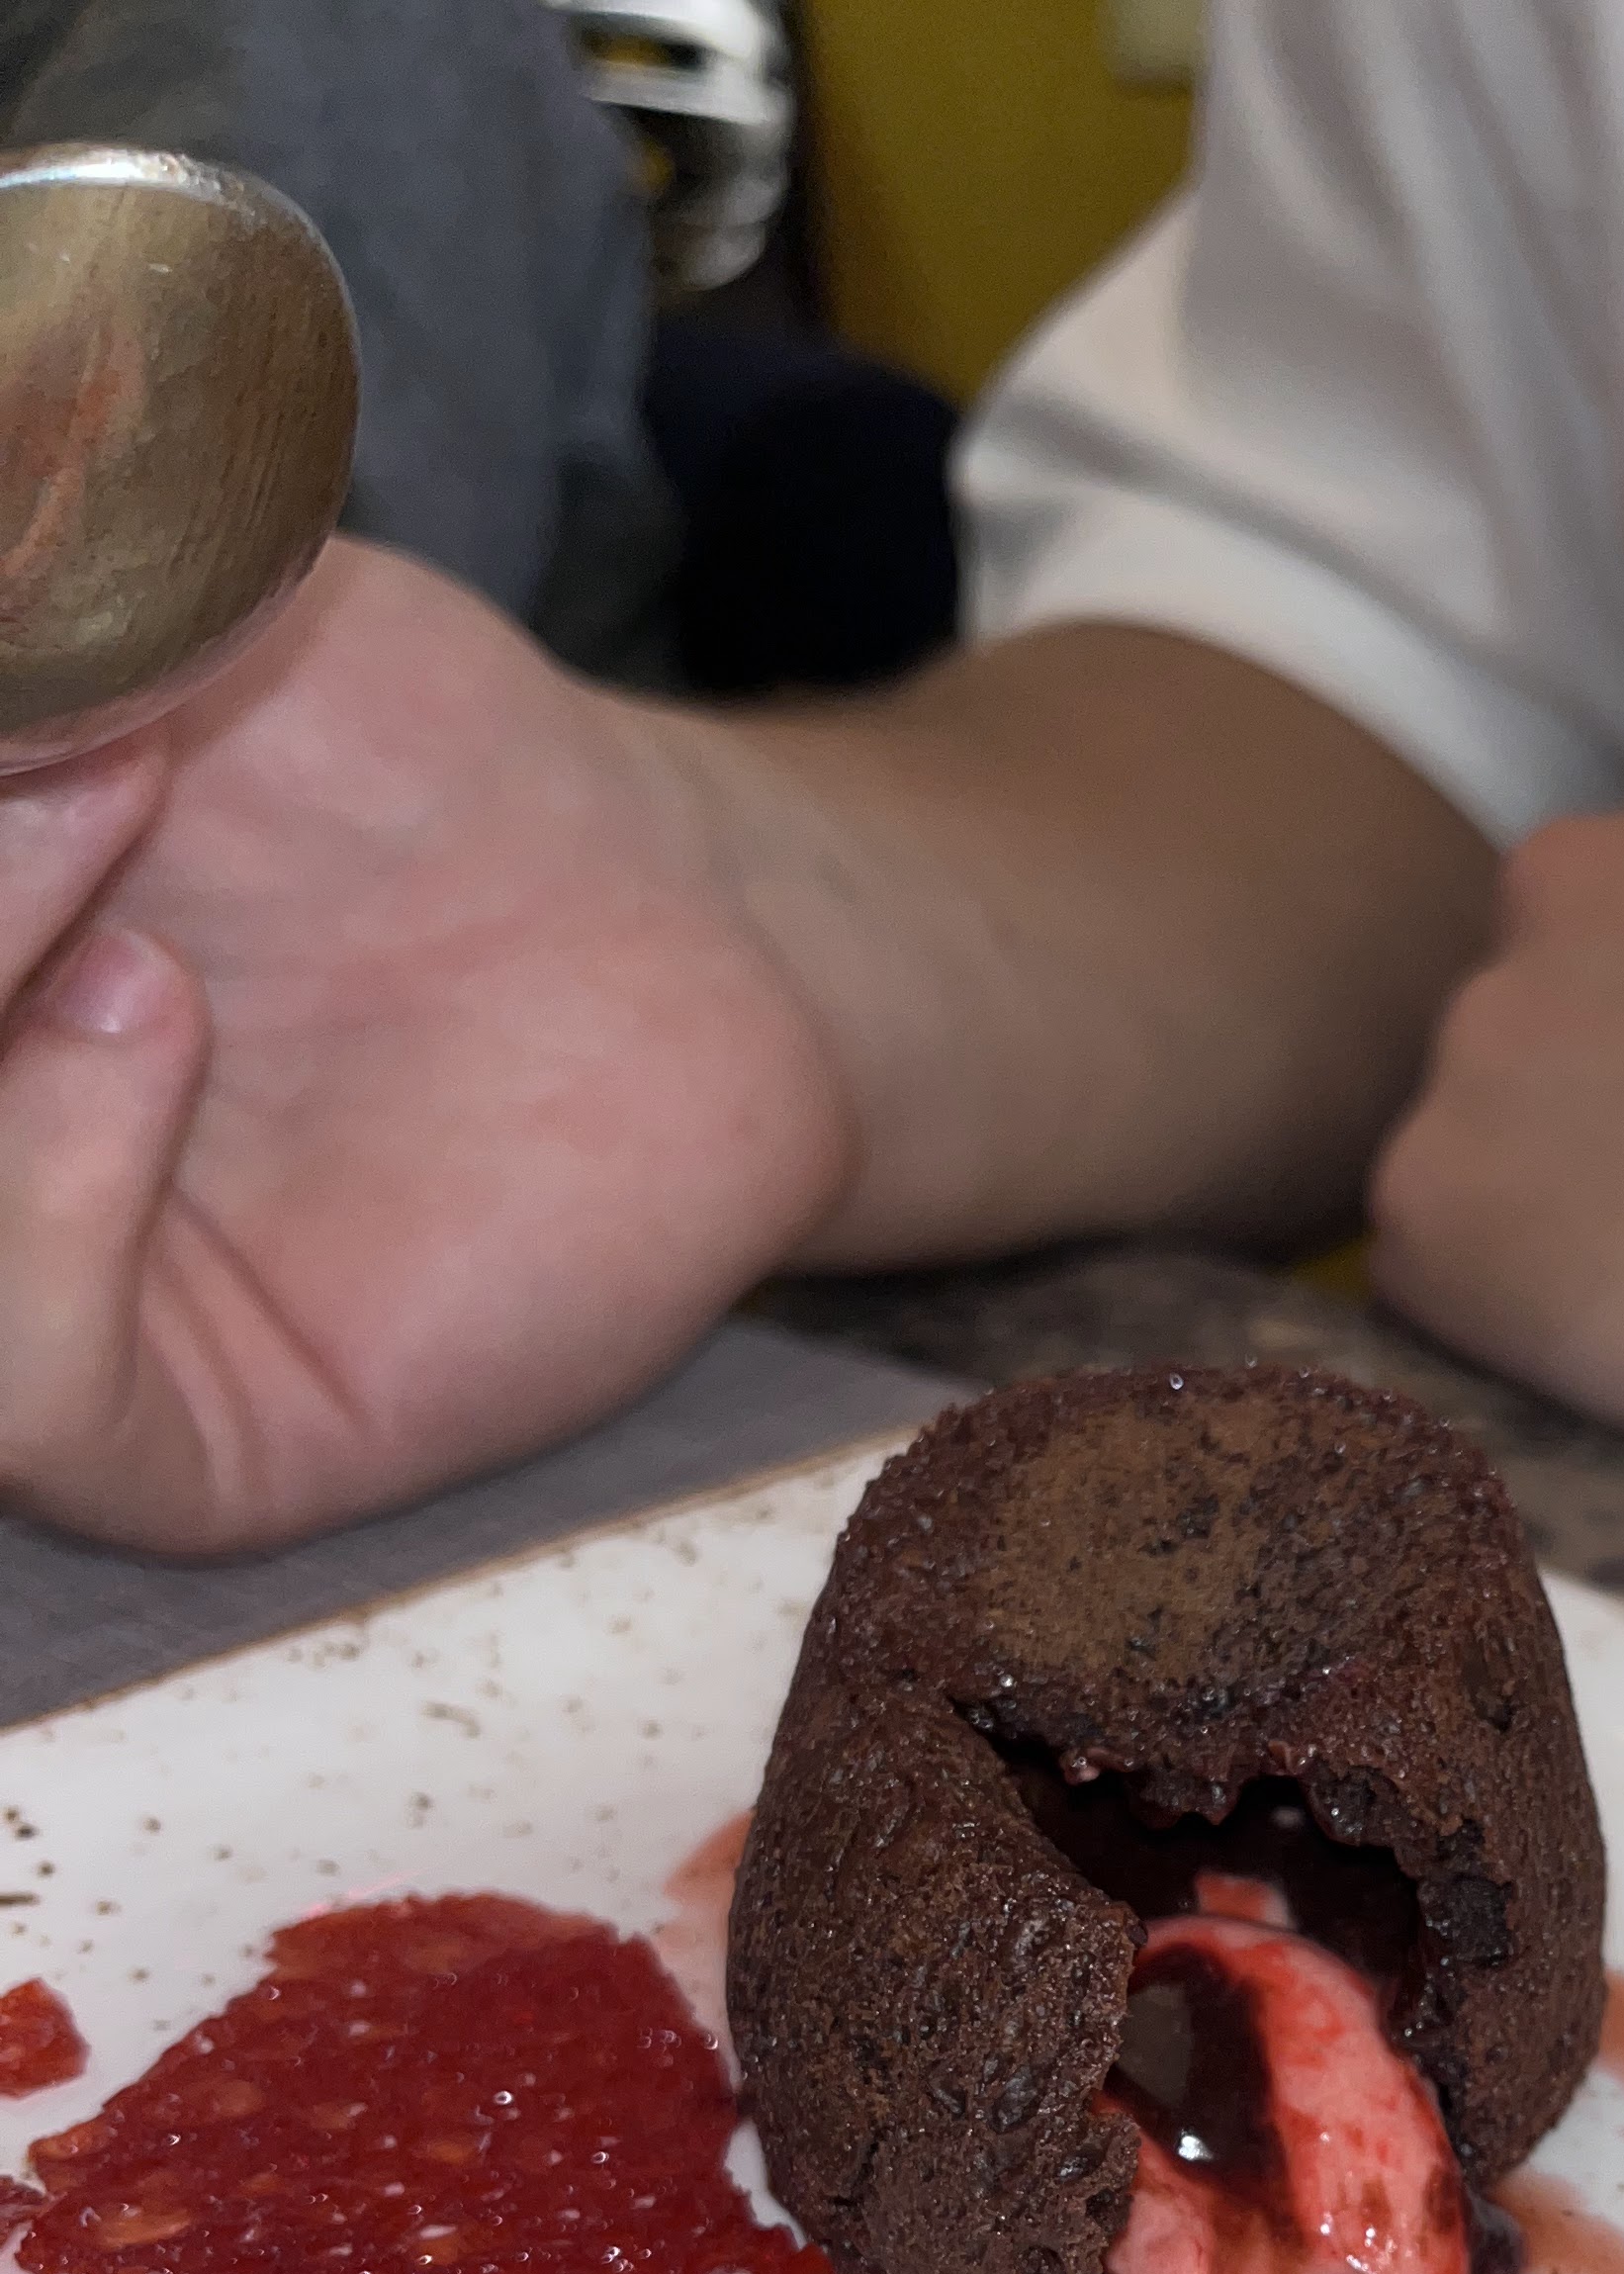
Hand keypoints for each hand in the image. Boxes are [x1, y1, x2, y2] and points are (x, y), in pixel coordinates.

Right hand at [0, 543, 847, 1553]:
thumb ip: (17, 606)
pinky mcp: (171, 1444)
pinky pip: (18, 1396)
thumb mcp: (128, 593)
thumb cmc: (388, 753)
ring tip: (108, 803)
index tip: (9, 690)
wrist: (670, 905)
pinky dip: (45, 1187)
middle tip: (54, 731)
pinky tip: (159, 1024)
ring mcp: (20, 1315)